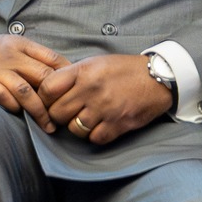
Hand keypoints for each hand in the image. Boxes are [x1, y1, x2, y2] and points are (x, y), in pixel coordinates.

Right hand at [0, 35, 68, 132]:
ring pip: (25, 91)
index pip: (53, 59)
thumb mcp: (11, 45)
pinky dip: (14, 107)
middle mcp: (9, 55)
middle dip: (57, 99)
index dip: (68, 77)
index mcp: (20, 44)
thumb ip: (33, 57)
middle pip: (43, 76)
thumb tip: (63, 75)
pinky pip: (2, 97)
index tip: (75, 93)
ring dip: (40, 111)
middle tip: (65, 114)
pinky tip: (20, 115)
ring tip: (49, 126)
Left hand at [38, 54, 171, 142]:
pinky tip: (99, 125)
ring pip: (74, 129)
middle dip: (58, 115)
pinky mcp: (119, 124)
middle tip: (66, 113)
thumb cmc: (123, 69)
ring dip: (77, 127)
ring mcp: (105, 108)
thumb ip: (71, 75)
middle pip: (57, 113)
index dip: (44, 97)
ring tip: (85, 118)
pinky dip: (95, 135)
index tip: (49, 100)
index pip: (48, 89)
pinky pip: (95, 138)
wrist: (158, 77)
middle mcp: (91, 90)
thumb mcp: (94, 63)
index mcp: (82, 72)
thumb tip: (48, 88)